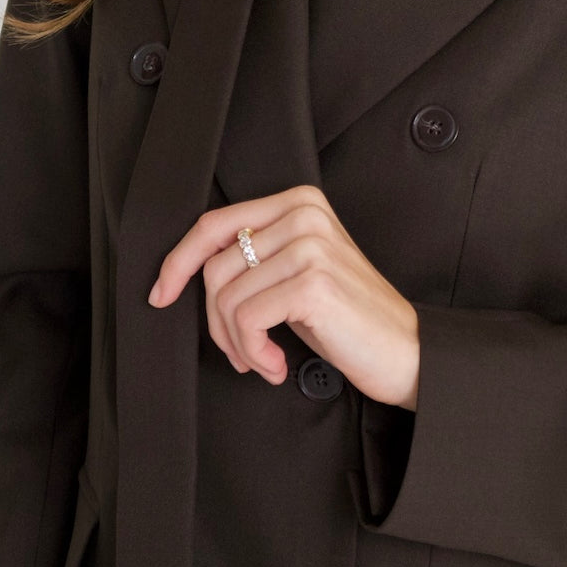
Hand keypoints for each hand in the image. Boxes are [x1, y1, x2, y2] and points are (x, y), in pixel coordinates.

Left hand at [148, 183, 419, 409]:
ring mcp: (310, 245)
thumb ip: (255, 255)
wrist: (406, 351)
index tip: (161, 294)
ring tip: (264, 359)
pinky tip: (277, 365)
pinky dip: (253, 353)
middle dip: (216, 321)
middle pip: (214, 266)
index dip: (178, 261)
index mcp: (299, 201)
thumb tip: (183, 270)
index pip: (214, 223)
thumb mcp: (297, 272)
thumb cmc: (347, 318)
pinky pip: (246, 320)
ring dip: (236, 344)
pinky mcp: (313, 283)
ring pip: (225, 298)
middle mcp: (304, 214)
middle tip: (244, 351)